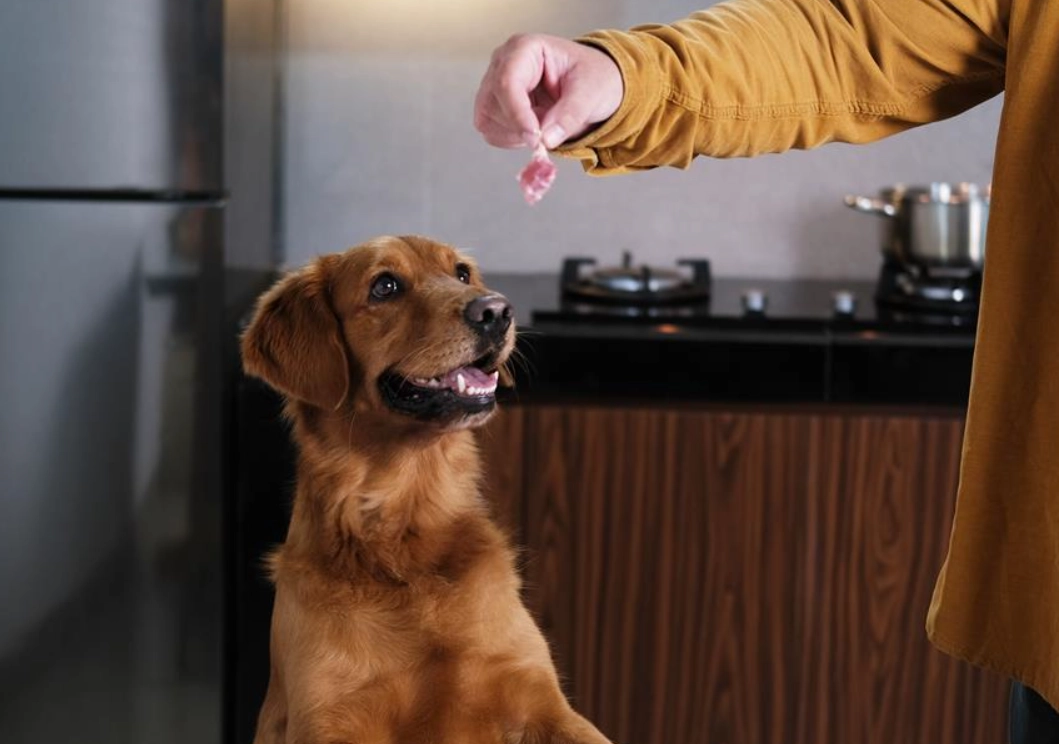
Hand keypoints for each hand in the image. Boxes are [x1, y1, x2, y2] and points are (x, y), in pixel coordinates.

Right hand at [473, 34, 623, 149]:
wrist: (592, 84)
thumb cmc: (592, 78)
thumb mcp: (591, 93)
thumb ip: (569, 116)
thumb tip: (546, 140)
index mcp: (525, 48)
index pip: (507, 82)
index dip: (518, 114)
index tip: (536, 138)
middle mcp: (503, 63)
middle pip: (493, 104)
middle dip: (520, 128)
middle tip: (549, 136)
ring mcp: (494, 85)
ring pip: (488, 121)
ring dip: (516, 135)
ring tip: (545, 125)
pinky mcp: (493, 106)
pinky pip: (491, 132)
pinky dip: (512, 140)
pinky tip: (533, 130)